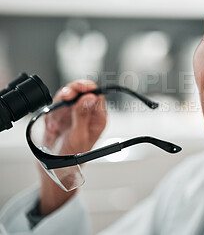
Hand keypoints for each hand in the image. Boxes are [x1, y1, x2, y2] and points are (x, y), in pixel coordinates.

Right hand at [39, 80, 106, 215]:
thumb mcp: (78, 137)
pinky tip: (51, 126)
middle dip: (73, 91)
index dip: (88, 88)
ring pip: (67, 96)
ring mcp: (72, 115)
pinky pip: (55, 106)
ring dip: (60, 103)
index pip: (97, 95)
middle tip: (66, 95)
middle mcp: (87, 115)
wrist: (52, 171)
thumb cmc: (71, 159)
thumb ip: (82, 116)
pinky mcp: (60, 117)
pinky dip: (51, 113)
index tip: (79, 88)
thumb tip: (89, 97)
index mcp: (97, 119)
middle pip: (82, 91)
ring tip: (57, 117)